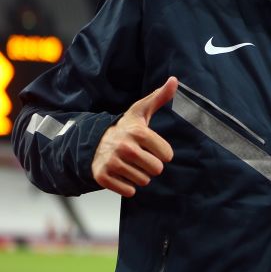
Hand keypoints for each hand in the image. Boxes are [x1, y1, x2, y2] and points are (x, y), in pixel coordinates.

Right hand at [92, 77, 177, 196]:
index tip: (152, 147)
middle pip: (156, 169)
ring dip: (140, 176)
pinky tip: (122, 174)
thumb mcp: (141, 111)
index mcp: (138, 132)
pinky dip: (128, 186)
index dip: (162, 153)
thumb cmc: (126, 128)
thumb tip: (174, 80)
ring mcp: (112, 162)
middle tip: (141, 157)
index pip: (167, 155)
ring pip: (143, 181)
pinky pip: (128, 191)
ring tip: (131, 164)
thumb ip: (160, 97)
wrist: (95, 142)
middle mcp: (125, 147)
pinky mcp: (102, 177)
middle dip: (152, 166)